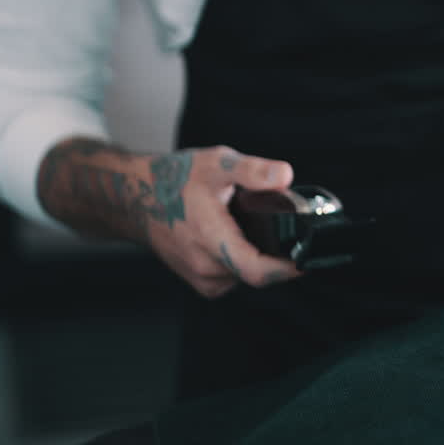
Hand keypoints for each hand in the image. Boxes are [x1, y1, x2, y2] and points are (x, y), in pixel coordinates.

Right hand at [39, 139, 304, 296]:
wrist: (135, 198)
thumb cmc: (174, 180)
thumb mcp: (217, 165)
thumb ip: (253, 171)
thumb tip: (285, 176)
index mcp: (211, 240)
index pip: (256, 270)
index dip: (287, 269)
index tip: (308, 260)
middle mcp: (205, 267)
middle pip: (257, 272)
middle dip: (275, 252)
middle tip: (278, 225)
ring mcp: (201, 277)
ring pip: (246, 274)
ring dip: (256, 254)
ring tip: (250, 226)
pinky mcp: (200, 280)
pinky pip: (233, 275)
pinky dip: (241, 258)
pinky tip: (236, 237)